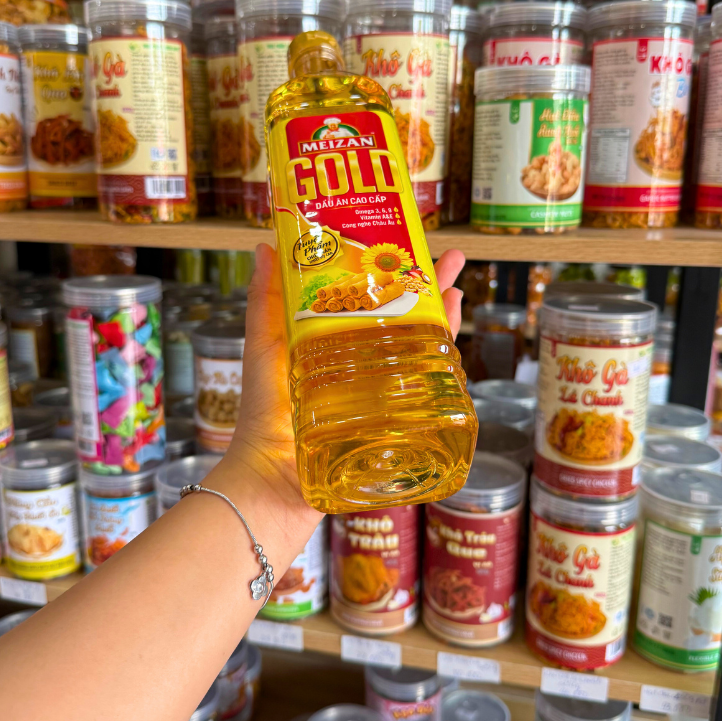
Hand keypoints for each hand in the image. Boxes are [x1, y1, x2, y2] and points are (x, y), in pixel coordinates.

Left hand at [226, 244, 466, 527]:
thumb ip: (265, 302)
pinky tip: (454, 346)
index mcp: (329, 339)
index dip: (385, 267)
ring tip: (458, 290)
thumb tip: (264, 246)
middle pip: (400, 315)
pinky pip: (424, 387)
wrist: (275, 481)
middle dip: (427, 286)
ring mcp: (379, 390)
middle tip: (454, 259)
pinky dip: (442, 364)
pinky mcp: (394, 419)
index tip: (402, 239)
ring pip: (418, 346)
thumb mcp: (264, 348)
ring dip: (441, 318)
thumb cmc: (263, 414)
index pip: (365, 294)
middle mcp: (358, 361)